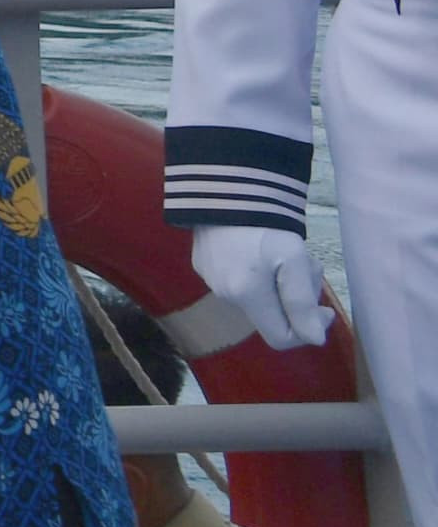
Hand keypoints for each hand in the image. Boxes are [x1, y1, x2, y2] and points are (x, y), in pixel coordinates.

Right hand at [194, 224, 334, 348]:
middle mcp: (224, 295)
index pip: (281, 339)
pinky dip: (257, 274)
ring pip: (256, 298)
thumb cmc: (265, 224)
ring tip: (283, 252)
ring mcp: (210, 280)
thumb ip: (302, 302)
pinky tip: (258, 247)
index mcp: (246, 296)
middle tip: (306, 267)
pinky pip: (238, 282)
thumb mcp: (294, 260)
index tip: (324, 308)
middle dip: (295, 299)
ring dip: (277, 285)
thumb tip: (315, 340)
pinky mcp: (202, 264)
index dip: (308, 330)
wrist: (224, 186)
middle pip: (271, 315)